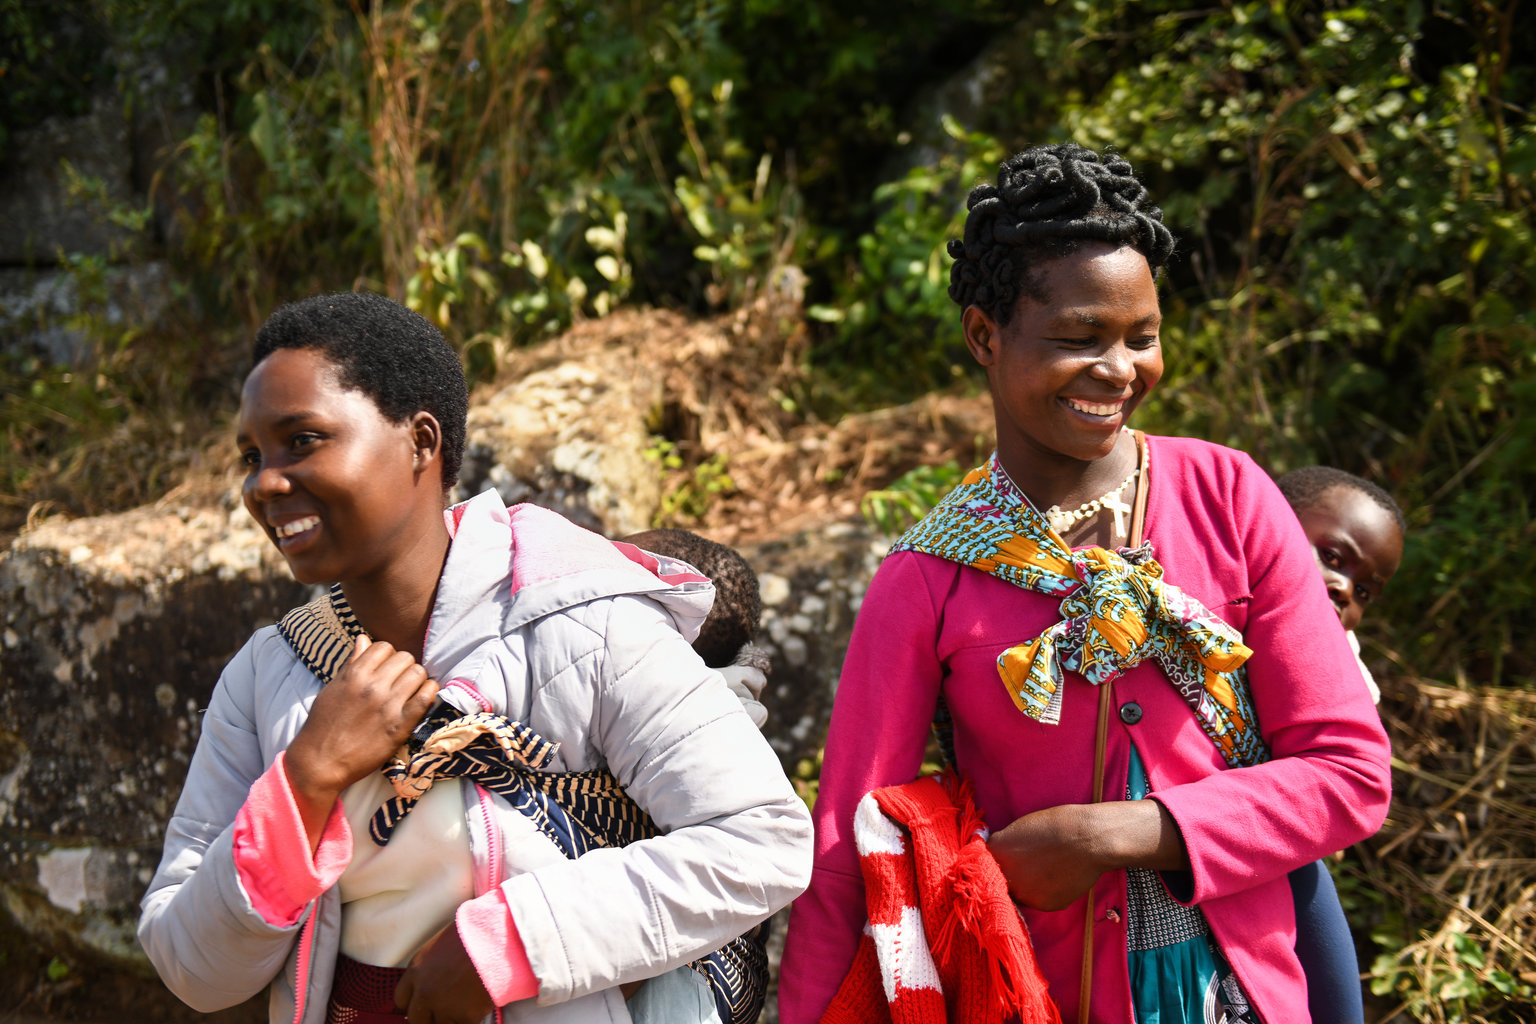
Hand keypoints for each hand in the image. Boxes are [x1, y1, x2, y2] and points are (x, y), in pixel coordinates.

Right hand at [285, 635, 438, 842]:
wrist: (320, 763)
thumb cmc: (323, 725)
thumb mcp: (332, 689)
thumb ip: (351, 663)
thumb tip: (364, 638)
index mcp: (354, 675)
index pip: (384, 646)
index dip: (387, 656)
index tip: (386, 669)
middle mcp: (372, 686)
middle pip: (405, 658)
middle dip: (404, 666)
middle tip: (399, 681)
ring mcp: (388, 705)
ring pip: (418, 673)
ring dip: (417, 680)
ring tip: (410, 691)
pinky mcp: (400, 725)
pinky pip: (426, 697)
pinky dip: (429, 693)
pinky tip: (421, 698)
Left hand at [394, 923, 494, 1023]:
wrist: (498, 939)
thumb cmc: (475, 932)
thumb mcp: (444, 943)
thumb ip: (433, 966)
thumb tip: (437, 979)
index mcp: (416, 969)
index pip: (401, 999)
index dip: (414, 1003)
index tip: (424, 1004)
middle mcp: (424, 992)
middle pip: (416, 1019)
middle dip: (429, 1017)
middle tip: (445, 1011)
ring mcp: (443, 1007)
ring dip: (451, 1019)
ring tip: (465, 1005)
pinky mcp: (464, 1017)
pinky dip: (471, 1019)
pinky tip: (478, 1006)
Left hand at [987, 801, 1189, 910]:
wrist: (1087, 838)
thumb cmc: (1053, 825)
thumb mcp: (1018, 828)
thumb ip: (1002, 843)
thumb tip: (991, 852)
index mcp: (995, 855)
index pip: (980, 867)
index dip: (988, 866)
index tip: (996, 864)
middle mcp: (1005, 879)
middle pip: (999, 884)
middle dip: (1007, 877)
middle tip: (1025, 866)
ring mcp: (1025, 896)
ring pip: (1020, 894)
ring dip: (1026, 886)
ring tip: (1044, 869)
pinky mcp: (1045, 906)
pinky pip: (1039, 900)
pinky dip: (1045, 892)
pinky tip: (1057, 876)